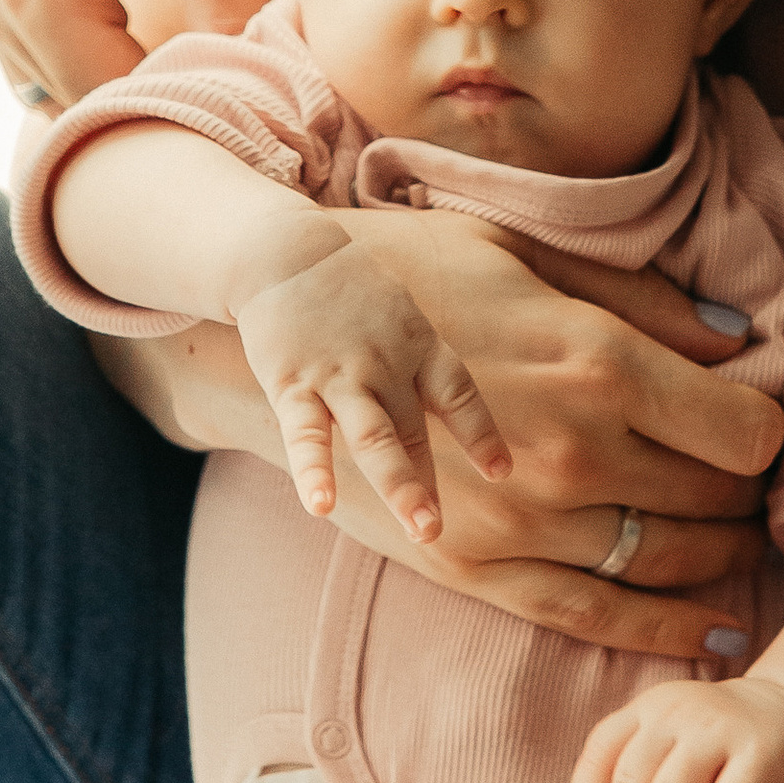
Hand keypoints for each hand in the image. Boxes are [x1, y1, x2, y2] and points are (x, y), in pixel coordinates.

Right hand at [0, 0, 277, 103]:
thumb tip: (246, 60)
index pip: (111, 104)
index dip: (187, 110)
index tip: (254, 95)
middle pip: (82, 101)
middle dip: (161, 97)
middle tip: (241, 79)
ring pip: (63, 80)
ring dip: (129, 77)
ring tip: (205, 49)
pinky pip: (48, 45)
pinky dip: (100, 50)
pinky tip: (158, 27)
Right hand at [109, 241, 780, 659]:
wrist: (295, 321)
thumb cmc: (418, 267)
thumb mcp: (532, 252)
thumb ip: (643, 301)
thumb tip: (742, 342)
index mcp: (596, 361)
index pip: (742, 430)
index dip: (772, 437)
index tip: (772, 435)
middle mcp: (569, 447)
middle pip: (714, 501)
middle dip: (755, 503)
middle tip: (770, 497)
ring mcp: (521, 516)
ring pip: (663, 563)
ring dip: (723, 564)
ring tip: (748, 551)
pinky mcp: (474, 563)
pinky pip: (591, 614)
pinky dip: (661, 630)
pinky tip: (710, 631)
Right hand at [235, 235, 509, 539]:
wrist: (283, 251)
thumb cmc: (348, 290)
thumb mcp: (400, 313)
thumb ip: (421, 359)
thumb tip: (448, 405)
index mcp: (417, 346)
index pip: (459, 393)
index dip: (480, 432)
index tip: (500, 471)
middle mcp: (385, 365)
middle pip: (412, 430)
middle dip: (426, 483)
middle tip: (437, 532)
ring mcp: (339, 375)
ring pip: (373, 438)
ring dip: (398, 485)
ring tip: (419, 528)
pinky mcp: (292, 382)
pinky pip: (305, 432)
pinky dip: (313, 469)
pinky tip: (321, 505)